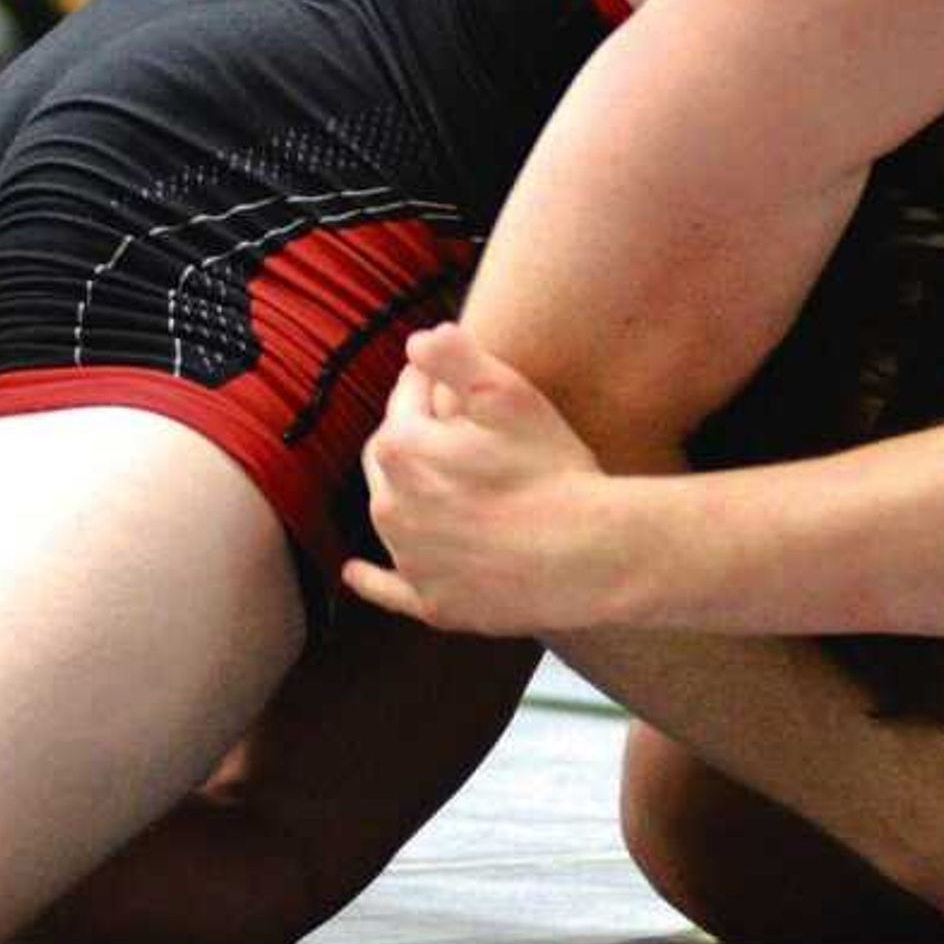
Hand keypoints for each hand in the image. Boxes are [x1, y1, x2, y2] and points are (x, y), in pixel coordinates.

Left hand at [350, 322, 620, 633]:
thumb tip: (415, 340)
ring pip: (392, 515)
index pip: (404, 399)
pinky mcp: (433, 602)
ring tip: (434, 483)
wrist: (588, 557)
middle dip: (410, 435)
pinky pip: (390, 588)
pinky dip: (372, 579)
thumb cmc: (551, 470)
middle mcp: (390, 507)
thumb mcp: (506, 393)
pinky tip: (355, 572)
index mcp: (401, 448)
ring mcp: (410, 560)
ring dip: (403, 494)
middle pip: (388, 457)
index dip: (427, 381)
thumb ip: (454, 355)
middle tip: (446, 425)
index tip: (446, 377)